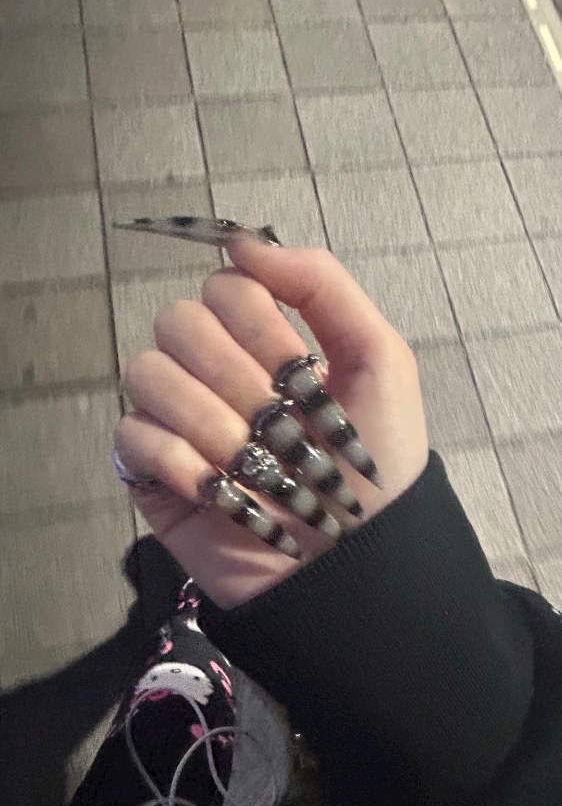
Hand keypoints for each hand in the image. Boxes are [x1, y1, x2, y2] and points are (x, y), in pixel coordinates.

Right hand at [115, 243, 428, 609]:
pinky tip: (218, 490)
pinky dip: (178, 463)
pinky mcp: (153, 473)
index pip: (225, 287)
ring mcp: (179, 420)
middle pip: (178, 322)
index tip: (299, 373)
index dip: (259, 325)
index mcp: (264, 342)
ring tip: (252, 464)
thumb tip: (242, 240)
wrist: (355, 565)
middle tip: (278, 425)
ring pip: (147, 373)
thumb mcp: (381, 362)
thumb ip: (323, 284)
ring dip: (209, 421)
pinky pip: (132, 437)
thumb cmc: (374, 465)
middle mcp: (214, 371)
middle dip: (235, 377)